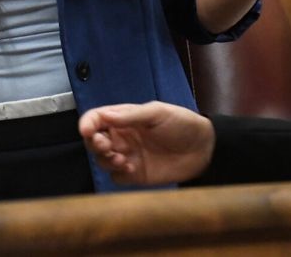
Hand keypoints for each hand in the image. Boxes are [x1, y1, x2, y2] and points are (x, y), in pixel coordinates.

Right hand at [78, 101, 214, 185]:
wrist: (203, 148)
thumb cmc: (181, 123)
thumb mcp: (157, 113)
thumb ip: (131, 116)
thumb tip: (104, 116)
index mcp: (123, 117)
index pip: (96, 119)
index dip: (87, 124)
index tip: (87, 131)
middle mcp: (121, 136)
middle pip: (94, 141)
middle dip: (94, 144)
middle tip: (106, 146)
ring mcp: (127, 156)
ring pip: (102, 160)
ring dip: (106, 160)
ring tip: (122, 159)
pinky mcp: (134, 174)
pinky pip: (116, 177)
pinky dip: (117, 174)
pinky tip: (131, 169)